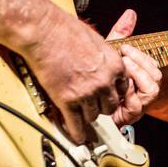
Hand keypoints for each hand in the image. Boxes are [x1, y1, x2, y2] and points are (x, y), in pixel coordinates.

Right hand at [21, 11, 127, 143]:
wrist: (44, 32)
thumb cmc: (66, 30)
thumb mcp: (97, 40)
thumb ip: (104, 57)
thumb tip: (105, 64)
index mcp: (115, 65)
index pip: (122, 90)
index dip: (112, 93)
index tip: (106, 96)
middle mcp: (104, 82)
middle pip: (110, 106)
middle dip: (101, 106)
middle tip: (92, 105)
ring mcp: (87, 93)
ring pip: (93, 116)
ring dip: (86, 115)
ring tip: (80, 114)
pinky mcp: (67, 100)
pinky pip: (76, 124)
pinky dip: (77, 133)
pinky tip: (77, 136)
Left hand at [104, 9, 161, 127]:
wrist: (79, 99)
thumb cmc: (94, 77)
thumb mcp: (107, 53)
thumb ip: (120, 34)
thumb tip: (130, 13)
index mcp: (140, 75)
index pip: (153, 64)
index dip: (141, 56)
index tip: (125, 48)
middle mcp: (142, 90)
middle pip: (156, 77)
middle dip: (140, 65)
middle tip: (123, 59)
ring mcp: (138, 104)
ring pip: (151, 91)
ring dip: (137, 78)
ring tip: (121, 71)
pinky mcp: (129, 116)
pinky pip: (137, 105)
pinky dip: (128, 94)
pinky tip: (116, 88)